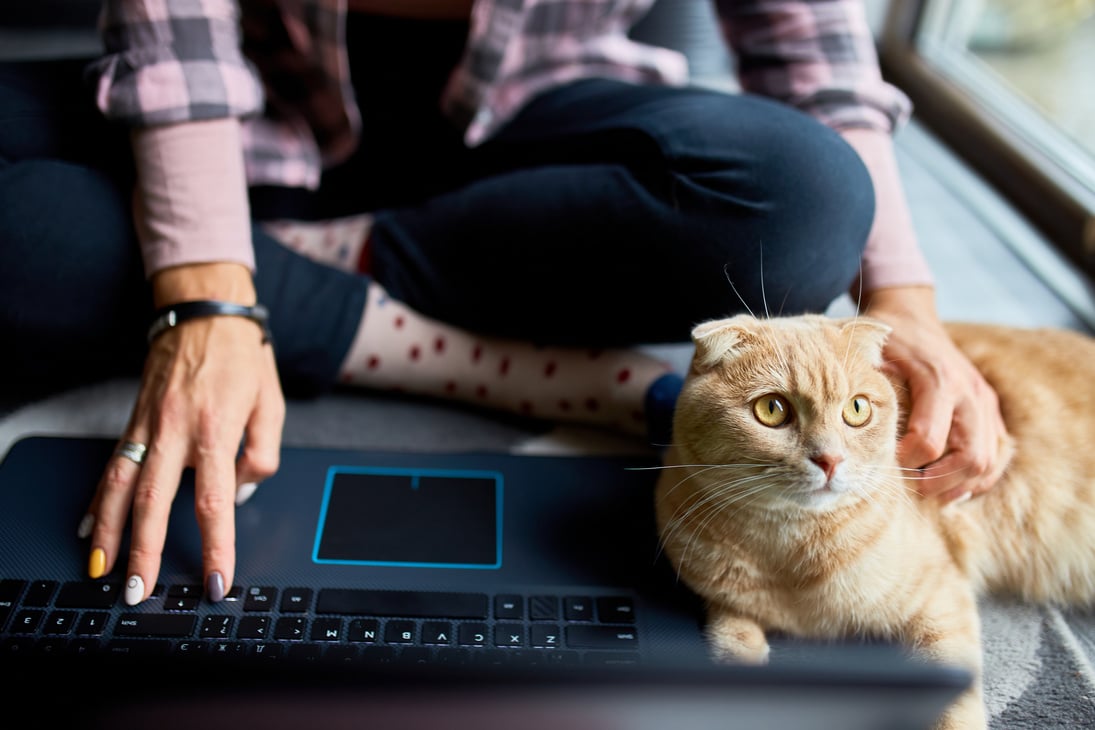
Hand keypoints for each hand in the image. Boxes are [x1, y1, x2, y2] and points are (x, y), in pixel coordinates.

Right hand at [82, 263, 284, 604]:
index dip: (215, 545)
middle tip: (139, 591)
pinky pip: (111, 465)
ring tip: (103, 571)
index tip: (216, 579)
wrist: (205, 312)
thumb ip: (262, 455)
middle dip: (144, 553)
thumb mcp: (271, 405)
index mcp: (216, 430)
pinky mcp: (134, 419)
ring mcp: (149, 424)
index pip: (214, 501)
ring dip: (109, 534)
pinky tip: (88, 527)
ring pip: (119, 487)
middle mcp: (176, 430)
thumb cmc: (243, 358)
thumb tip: (240, 495)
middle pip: (152, 502)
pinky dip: (97, 499)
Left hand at [864, 286, 1008, 501]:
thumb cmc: (885, 340)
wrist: (912, 315)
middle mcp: (969, 392)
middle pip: (971, 457)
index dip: (906, 462)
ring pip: (990, 460)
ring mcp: (985, 401)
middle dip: (940, 482)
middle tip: (912, 489)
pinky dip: (979, 476)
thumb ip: (860, 388)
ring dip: (962, 484)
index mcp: (938, 380)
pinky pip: (999, 453)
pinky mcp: (991, 408)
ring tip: (931, 492)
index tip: (885, 464)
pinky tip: (952, 484)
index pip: (929, 441)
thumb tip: (842, 427)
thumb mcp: (866, 355)